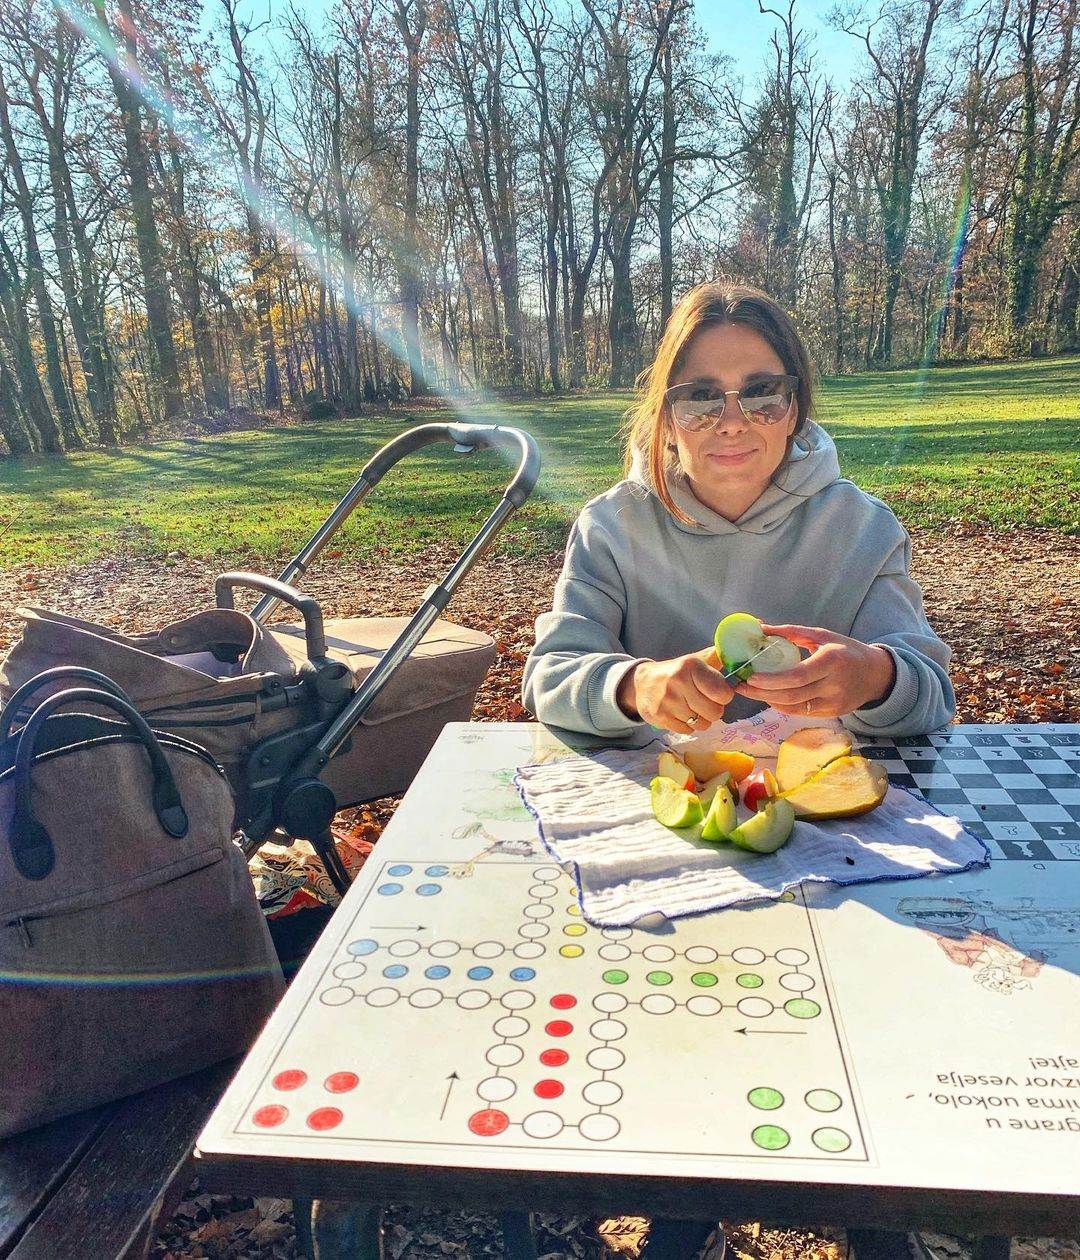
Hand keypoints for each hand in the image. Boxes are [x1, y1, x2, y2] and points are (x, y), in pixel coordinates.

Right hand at [617, 648, 734, 733]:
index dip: (723, 696)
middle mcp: (679, 682)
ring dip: (700, 719)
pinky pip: (688, 730)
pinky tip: (680, 714)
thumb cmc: (676, 672)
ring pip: (702, 724)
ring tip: (691, 708)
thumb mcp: (695, 660)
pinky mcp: (660, 717)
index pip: (723, 693)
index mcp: (691, 666)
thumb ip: (717, 657)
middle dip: (713, 710)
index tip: (716, 692)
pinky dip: (687, 725)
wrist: (642, 683)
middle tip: (703, 702)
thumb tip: (737, 652)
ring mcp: (668, 701)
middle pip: (714, 713)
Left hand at [734, 624, 895, 717]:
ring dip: (768, 700)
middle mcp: (834, 685)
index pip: (797, 676)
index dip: (771, 680)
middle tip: (741, 685)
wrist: (877, 675)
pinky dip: (782, 705)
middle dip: (761, 693)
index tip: (750, 677)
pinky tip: (770, 696)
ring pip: (793, 708)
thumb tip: (761, 627)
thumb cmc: (846, 650)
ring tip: (750, 690)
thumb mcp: (823, 635)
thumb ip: (792, 632)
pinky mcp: (832, 714)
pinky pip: (801, 712)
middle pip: (791, 696)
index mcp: (832, 661)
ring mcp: (834, 703)